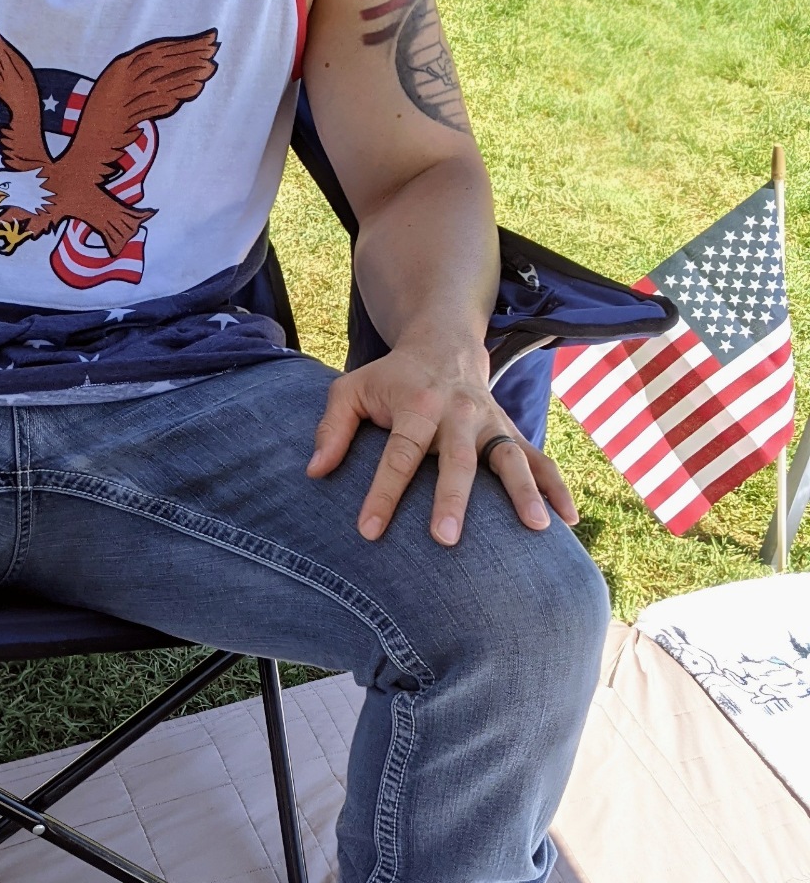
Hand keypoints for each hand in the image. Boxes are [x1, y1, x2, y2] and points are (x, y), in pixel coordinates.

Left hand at [306, 341, 577, 546]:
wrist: (445, 342)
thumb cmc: (391, 377)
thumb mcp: (352, 389)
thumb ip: (331, 428)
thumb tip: (314, 472)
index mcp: (417, 403)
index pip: (399, 453)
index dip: (383, 493)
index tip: (369, 531)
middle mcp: (458, 413)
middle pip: (458, 459)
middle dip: (453, 499)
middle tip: (446, 540)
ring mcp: (490, 422)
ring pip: (510, 457)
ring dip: (523, 493)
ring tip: (537, 529)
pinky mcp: (511, 431)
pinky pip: (539, 460)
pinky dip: (556, 488)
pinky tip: (568, 521)